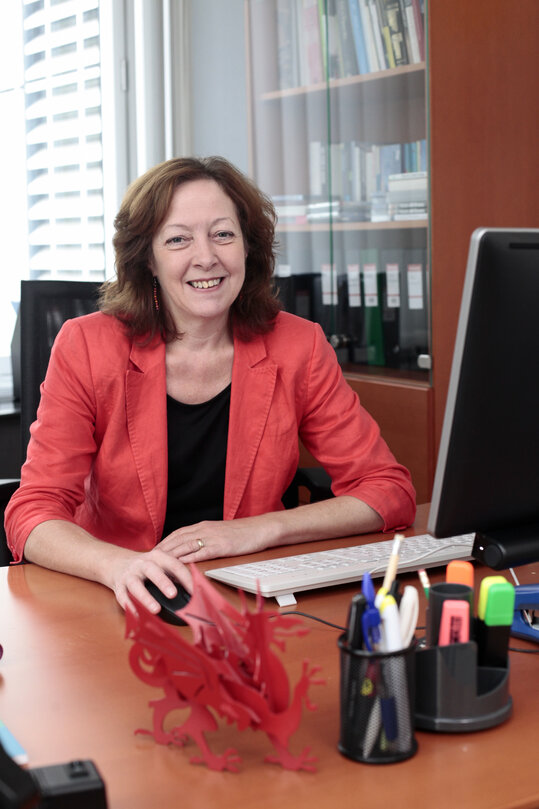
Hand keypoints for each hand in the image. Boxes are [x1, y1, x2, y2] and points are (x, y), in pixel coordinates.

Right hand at [108, 545, 192, 614]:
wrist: (116, 563)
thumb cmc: (145, 567)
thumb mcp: (160, 565)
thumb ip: (174, 575)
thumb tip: (192, 592)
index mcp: (157, 557)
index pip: (174, 565)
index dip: (185, 578)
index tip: (194, 592)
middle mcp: (142, 564)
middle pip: (153, 571)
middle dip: (163, 582)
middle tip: (173, 594)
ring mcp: (129, 575)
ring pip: (136, 585)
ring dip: (146, 598)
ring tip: (155, 609)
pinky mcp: (118, 586)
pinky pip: (123, 597)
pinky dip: (130, 607)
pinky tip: (137, 616)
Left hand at [157, 516, 276, 562]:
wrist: (261, 528)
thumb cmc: (243, 533)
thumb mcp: (220, 533)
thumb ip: (207, 539)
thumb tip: (195, 549)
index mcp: (203, 526)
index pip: (177, 534)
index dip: (164, 543)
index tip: (152, 552)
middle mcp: (204, 530)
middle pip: (176, 539)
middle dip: (161, 550)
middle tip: (147, 560)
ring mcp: (211, 537)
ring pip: (185, 545)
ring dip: (169, 555)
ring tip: (157, 564)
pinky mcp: (220, 546)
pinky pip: (200, 553)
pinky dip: (187, 559)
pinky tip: (179, 566)